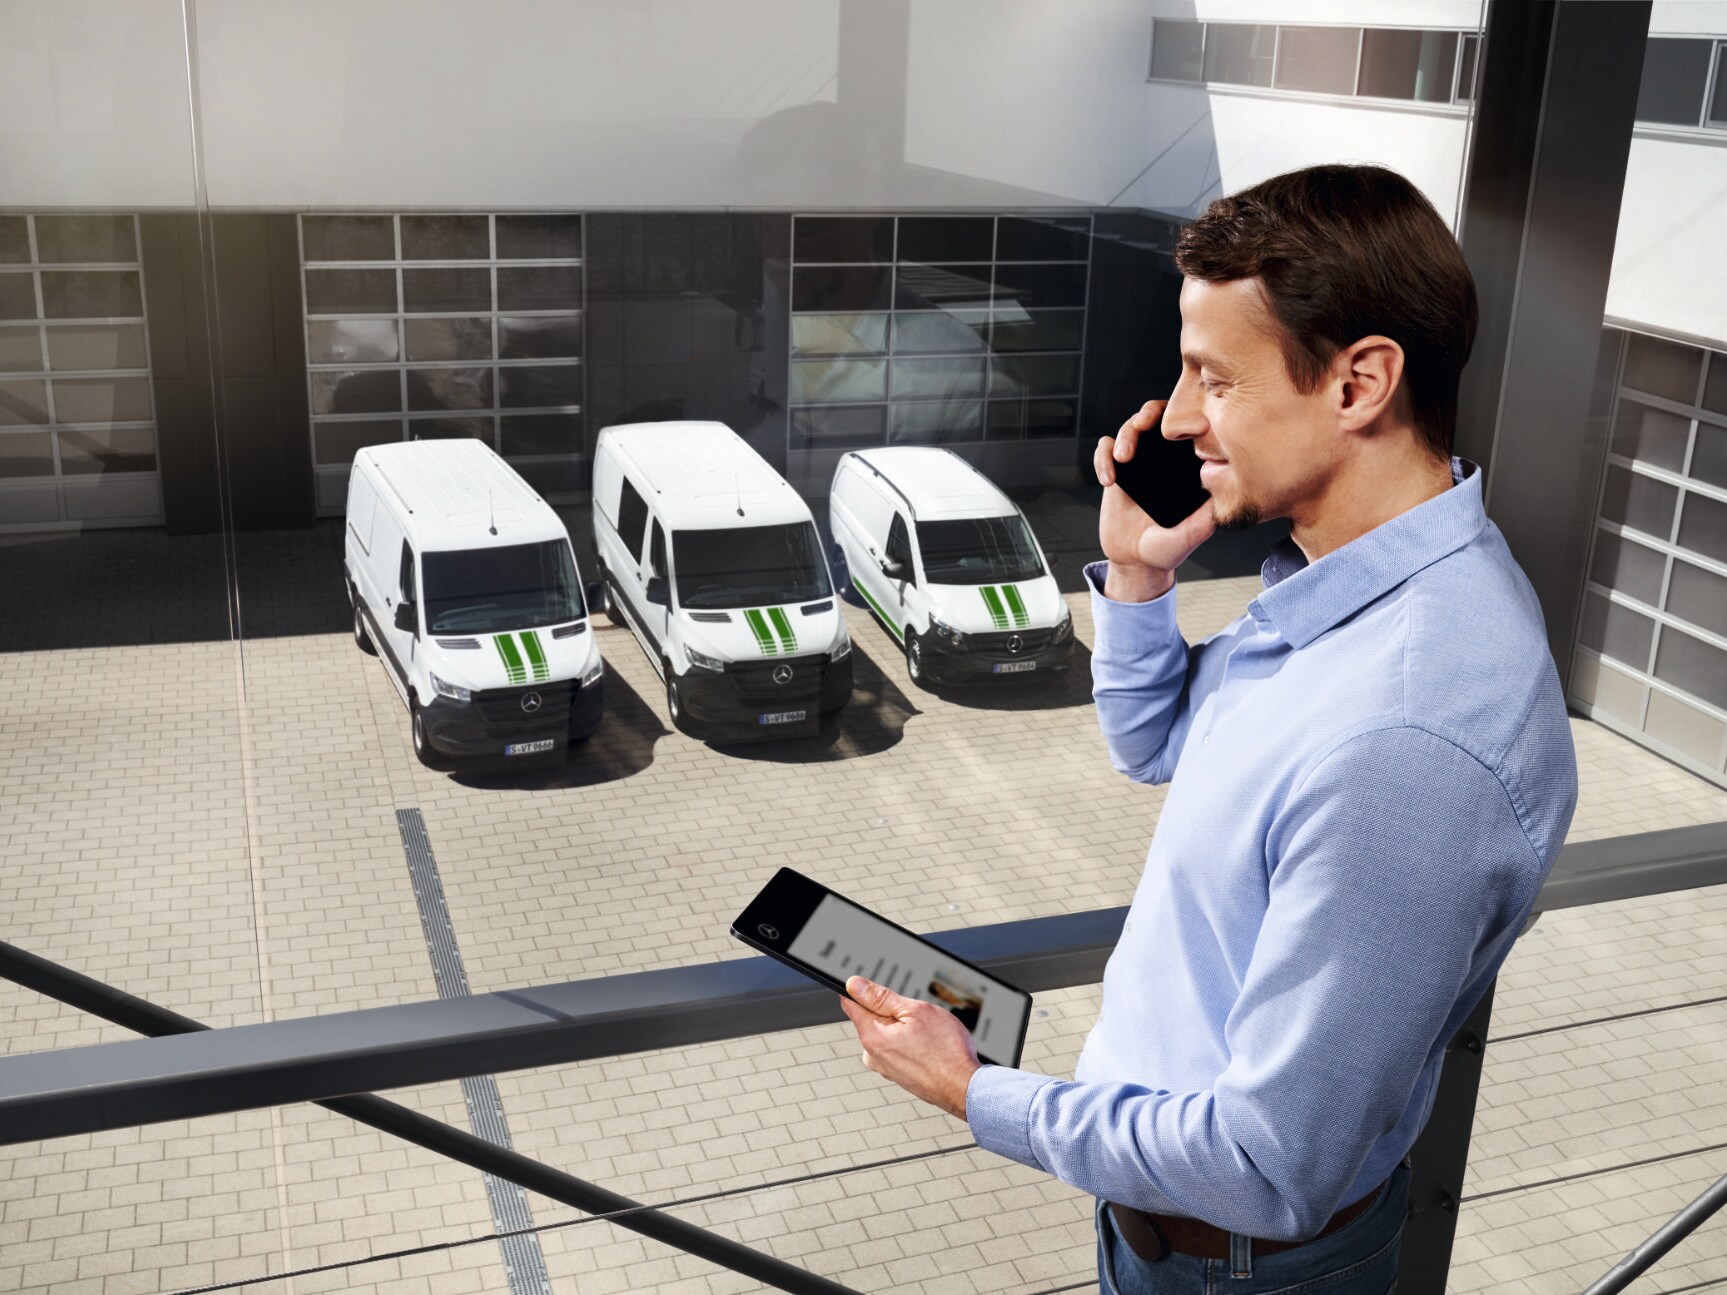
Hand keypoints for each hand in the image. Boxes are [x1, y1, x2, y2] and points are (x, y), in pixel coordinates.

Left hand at [839, 976, 980, 1120]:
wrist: (965, 1088)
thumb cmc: (946, 1051)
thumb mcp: (915, 1011)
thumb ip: (880, 997)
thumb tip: (854, 985)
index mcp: (872, 1037)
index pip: (851, 1004)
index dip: (861, 991)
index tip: (876, 989)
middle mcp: (873, 1056)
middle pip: (872, 1019)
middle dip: (891, 1012)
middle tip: (916, 1015)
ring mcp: (886, 1068)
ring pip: (889, 1034)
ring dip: (904, 1028)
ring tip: (928, 1034)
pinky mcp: (899, 1076)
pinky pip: (900, 1050)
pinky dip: (912, 1044)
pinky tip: (930, 1047)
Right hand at [1095, 400, 1216, 601]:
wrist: (1136, 562)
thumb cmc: (1166, 549)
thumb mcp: (1191, 535)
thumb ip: (1205, 517)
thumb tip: (1220, 492)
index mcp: (1186, 467)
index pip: (1189, 429)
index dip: (1185, 417)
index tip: (1182, 427)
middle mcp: (1163, 460)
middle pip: (1158, 418)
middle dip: (1150, 413)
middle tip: (1145, 423)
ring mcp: (1139, 464)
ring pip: (1130, 428)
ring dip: (1126, 434)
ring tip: (1124, 457)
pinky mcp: (1117, 473)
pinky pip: (1105, 451)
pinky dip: (1103, 457)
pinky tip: (1109, 479)